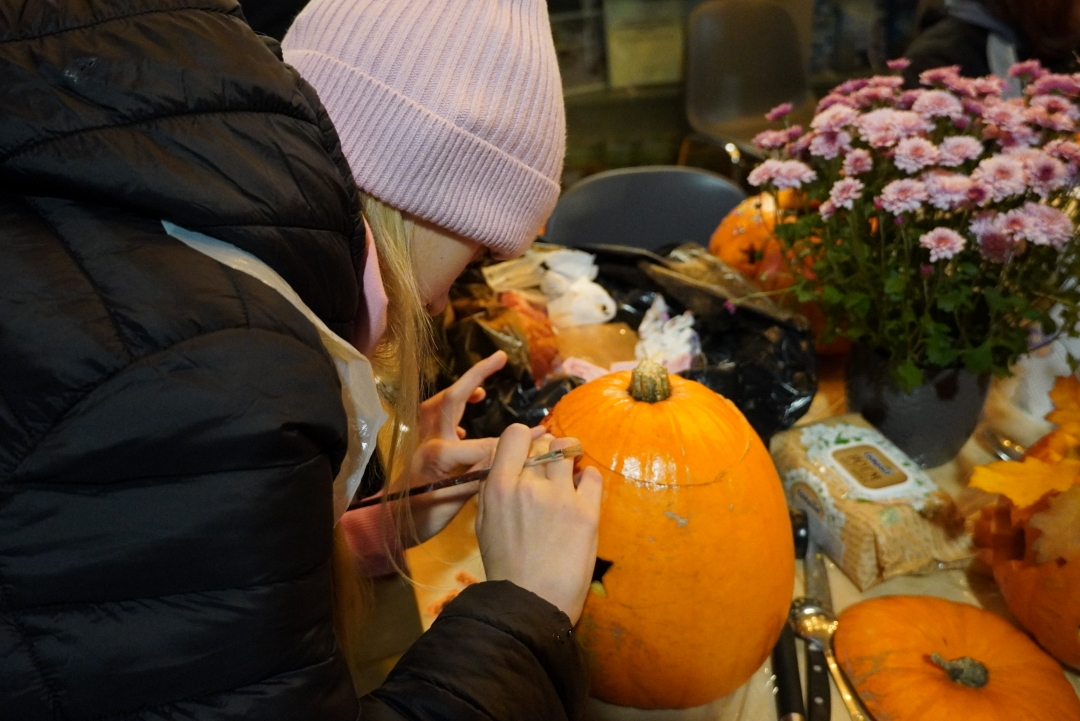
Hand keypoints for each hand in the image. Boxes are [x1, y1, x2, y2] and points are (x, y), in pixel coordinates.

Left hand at [405, 351, 541, 542]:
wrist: (386, 524)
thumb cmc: (422, 515)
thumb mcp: (456, 498)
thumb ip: (484, 473)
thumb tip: (516, 456)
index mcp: (441, 450)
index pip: (487, 441)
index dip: (516, 440)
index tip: (541, 436)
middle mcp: (429, 436)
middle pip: (454, 396)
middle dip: (477, 374)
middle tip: (499, 357)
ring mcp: (420, 437)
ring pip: (442, 402)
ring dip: (462, 389)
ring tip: (481, 389)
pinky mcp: (418, 444)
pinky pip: (437, 416)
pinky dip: (451, 409)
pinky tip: (464, 423)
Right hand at [475, 425, 602, 623]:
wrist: (531, 602)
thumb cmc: (505, 565)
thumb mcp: (485, 521)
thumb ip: (493, 486)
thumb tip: (505, 458)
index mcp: (498, 486)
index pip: (515, 434)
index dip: (525, 439)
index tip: (531, 451)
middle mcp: (528, 485)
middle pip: (544, 442)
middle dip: (549, 450)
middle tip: (553, 467)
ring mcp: (559, 496)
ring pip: (569, 449)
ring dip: (571, 457)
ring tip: (570, 473)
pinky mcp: (586, 511)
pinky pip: (592, 475)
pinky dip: (588, 478)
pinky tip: (583, 493)